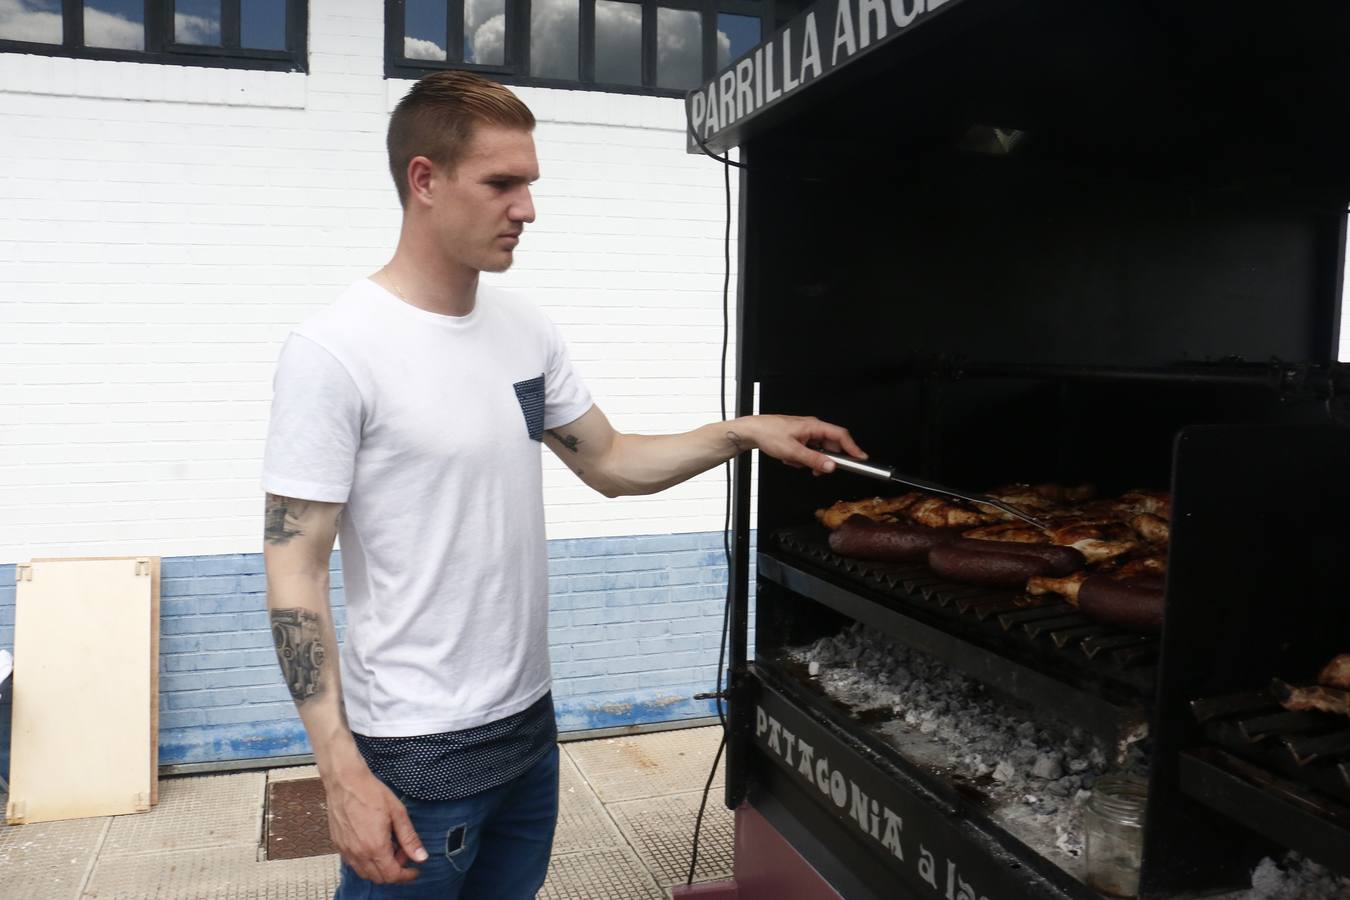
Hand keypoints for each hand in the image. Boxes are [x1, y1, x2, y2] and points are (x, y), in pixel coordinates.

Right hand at [324, 768, 427, 883]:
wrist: (345, 781)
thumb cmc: (371, 793)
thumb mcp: (398, 813)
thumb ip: (409, 838)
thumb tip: (421, 857)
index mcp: (375, 847)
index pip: (392, 875)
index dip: (406, 876)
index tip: (415, 870)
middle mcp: (359, 853)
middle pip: (379, 878)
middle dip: (395, 872)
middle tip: (403, 854)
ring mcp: (346, 850)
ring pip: (365, 873)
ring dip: (380, 868)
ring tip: (390, 848)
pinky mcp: (338, 845)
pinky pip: (353, 864)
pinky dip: (366, 862)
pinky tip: (374, 845)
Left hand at [733, 415, 865, 474]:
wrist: (752, 431)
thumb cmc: (769, 434)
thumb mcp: (793, 452)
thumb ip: (814, 460)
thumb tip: (832, 466)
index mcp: (815, 426)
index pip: (841, 436)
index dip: (853, 448)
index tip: (861, 459)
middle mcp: (813, 427)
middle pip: (831, 446)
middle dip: (824, 460)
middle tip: (816, 469)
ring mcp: (806, 432)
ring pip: (818, 451)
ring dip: (810, 460)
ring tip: (795, 461)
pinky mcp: (800, 437)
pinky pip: (809, 451)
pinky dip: (801, 458)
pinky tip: (790, 458)